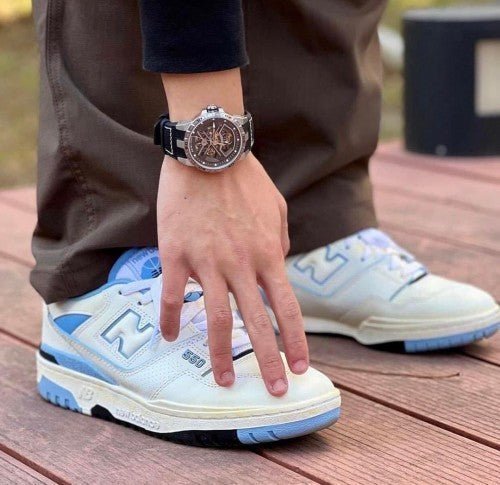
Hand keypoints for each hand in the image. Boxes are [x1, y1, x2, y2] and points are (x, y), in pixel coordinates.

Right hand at [157, 153, 308, 395]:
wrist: (209, 151)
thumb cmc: (245, 179)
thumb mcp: (278, 209)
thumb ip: (281, 241)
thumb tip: (278, 263)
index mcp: (268, 255)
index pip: (287, 309)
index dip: (295, 341)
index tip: (301, 368)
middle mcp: (241, 265)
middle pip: (257, 324)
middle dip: (268, 363)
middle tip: (274, 392)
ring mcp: (208, 263)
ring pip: (217, 320)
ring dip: (221, 356)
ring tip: (223, 381)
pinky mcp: (177, 255)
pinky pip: (173, 296)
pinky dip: (171, 320)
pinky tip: (171, 337)